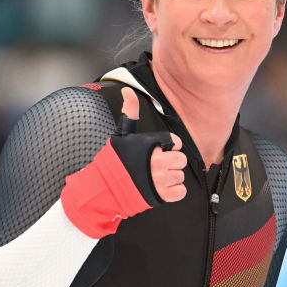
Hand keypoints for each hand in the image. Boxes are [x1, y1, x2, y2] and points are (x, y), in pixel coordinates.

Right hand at [120, 87, 186, 202]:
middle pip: (181, 160)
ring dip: (170, 178)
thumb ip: (130, 112)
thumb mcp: (122, 134)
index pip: (175, 143)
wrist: (105, 188)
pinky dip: (173, 191)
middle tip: (156, 166)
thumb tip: (127, 90)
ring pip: (180, 176)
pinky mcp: (162, 195)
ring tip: (154, 177)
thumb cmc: (114, 161)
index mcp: (151, 145)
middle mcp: (157, 162)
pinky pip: (180, 191)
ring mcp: (160, 180)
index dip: (167, 147)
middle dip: (171, 162)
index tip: (157, 151)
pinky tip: (160, 187)